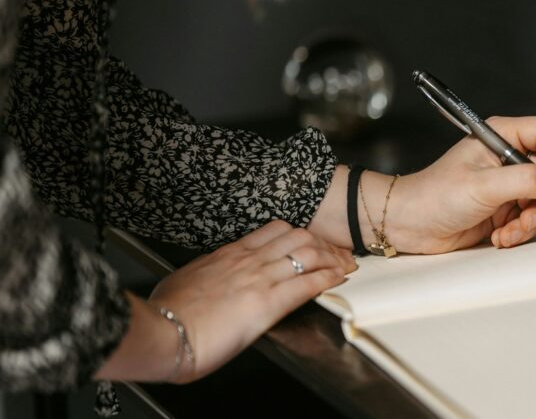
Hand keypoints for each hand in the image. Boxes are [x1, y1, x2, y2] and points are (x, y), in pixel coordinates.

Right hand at [98, 221, 356, 383]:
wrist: (162, 330)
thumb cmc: (166, 312)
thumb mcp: (189, 279)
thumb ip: (209, 273)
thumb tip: (212, 278)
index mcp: (230, 254)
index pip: (274, 230)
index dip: (299, 234)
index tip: (311, 240)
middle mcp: (249, 260)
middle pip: (298, 237)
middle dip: (323, 243)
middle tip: (337, 252)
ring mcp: (261, 278)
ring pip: (309, 254)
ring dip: (333, 259)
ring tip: (347, 264)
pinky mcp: (268, 303)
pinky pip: (308, 284)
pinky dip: (329, 279)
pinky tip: (340, 279)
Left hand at [309, 116, 535, 253]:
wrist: (410, 224)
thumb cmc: (433, 196)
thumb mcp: (482, 186)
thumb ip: (525, 180)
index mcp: (501, 136)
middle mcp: (508, 157)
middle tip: (522, 215)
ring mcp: (508, 184)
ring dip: (529, 222)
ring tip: (506, 232)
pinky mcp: (506, 207)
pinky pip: (530, 219)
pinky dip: (519, 232)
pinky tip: (499, 236)